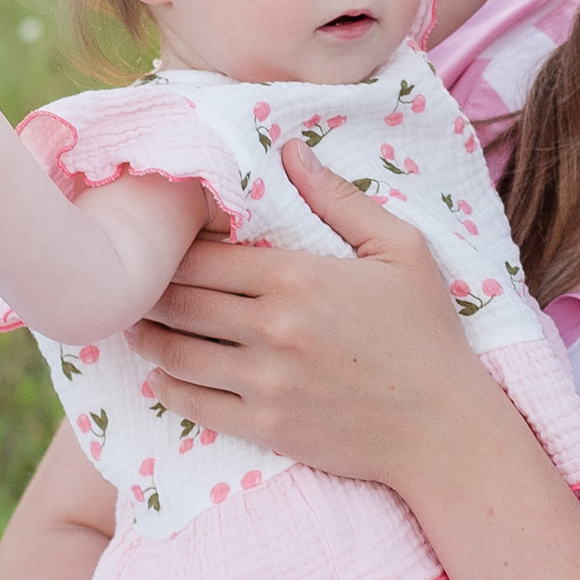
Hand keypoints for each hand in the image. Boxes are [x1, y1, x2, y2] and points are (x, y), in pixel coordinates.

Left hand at [132, 145, 499, 485]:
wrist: (445, 428)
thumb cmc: (428, 334)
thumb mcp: (403, 250)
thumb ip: (341, 200)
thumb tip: (291, 151)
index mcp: (299, 277)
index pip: (204, 255)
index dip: (175, 249)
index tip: (166, 247)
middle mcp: (273, 327)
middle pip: (180, 301)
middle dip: (150, 291)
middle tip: (135, 284)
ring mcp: (266, 381)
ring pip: (177, 352)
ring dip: (149, 337)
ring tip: (138, 326)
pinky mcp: (266, 427)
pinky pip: (194, 404)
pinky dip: (168, 389)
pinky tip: (162, 377)